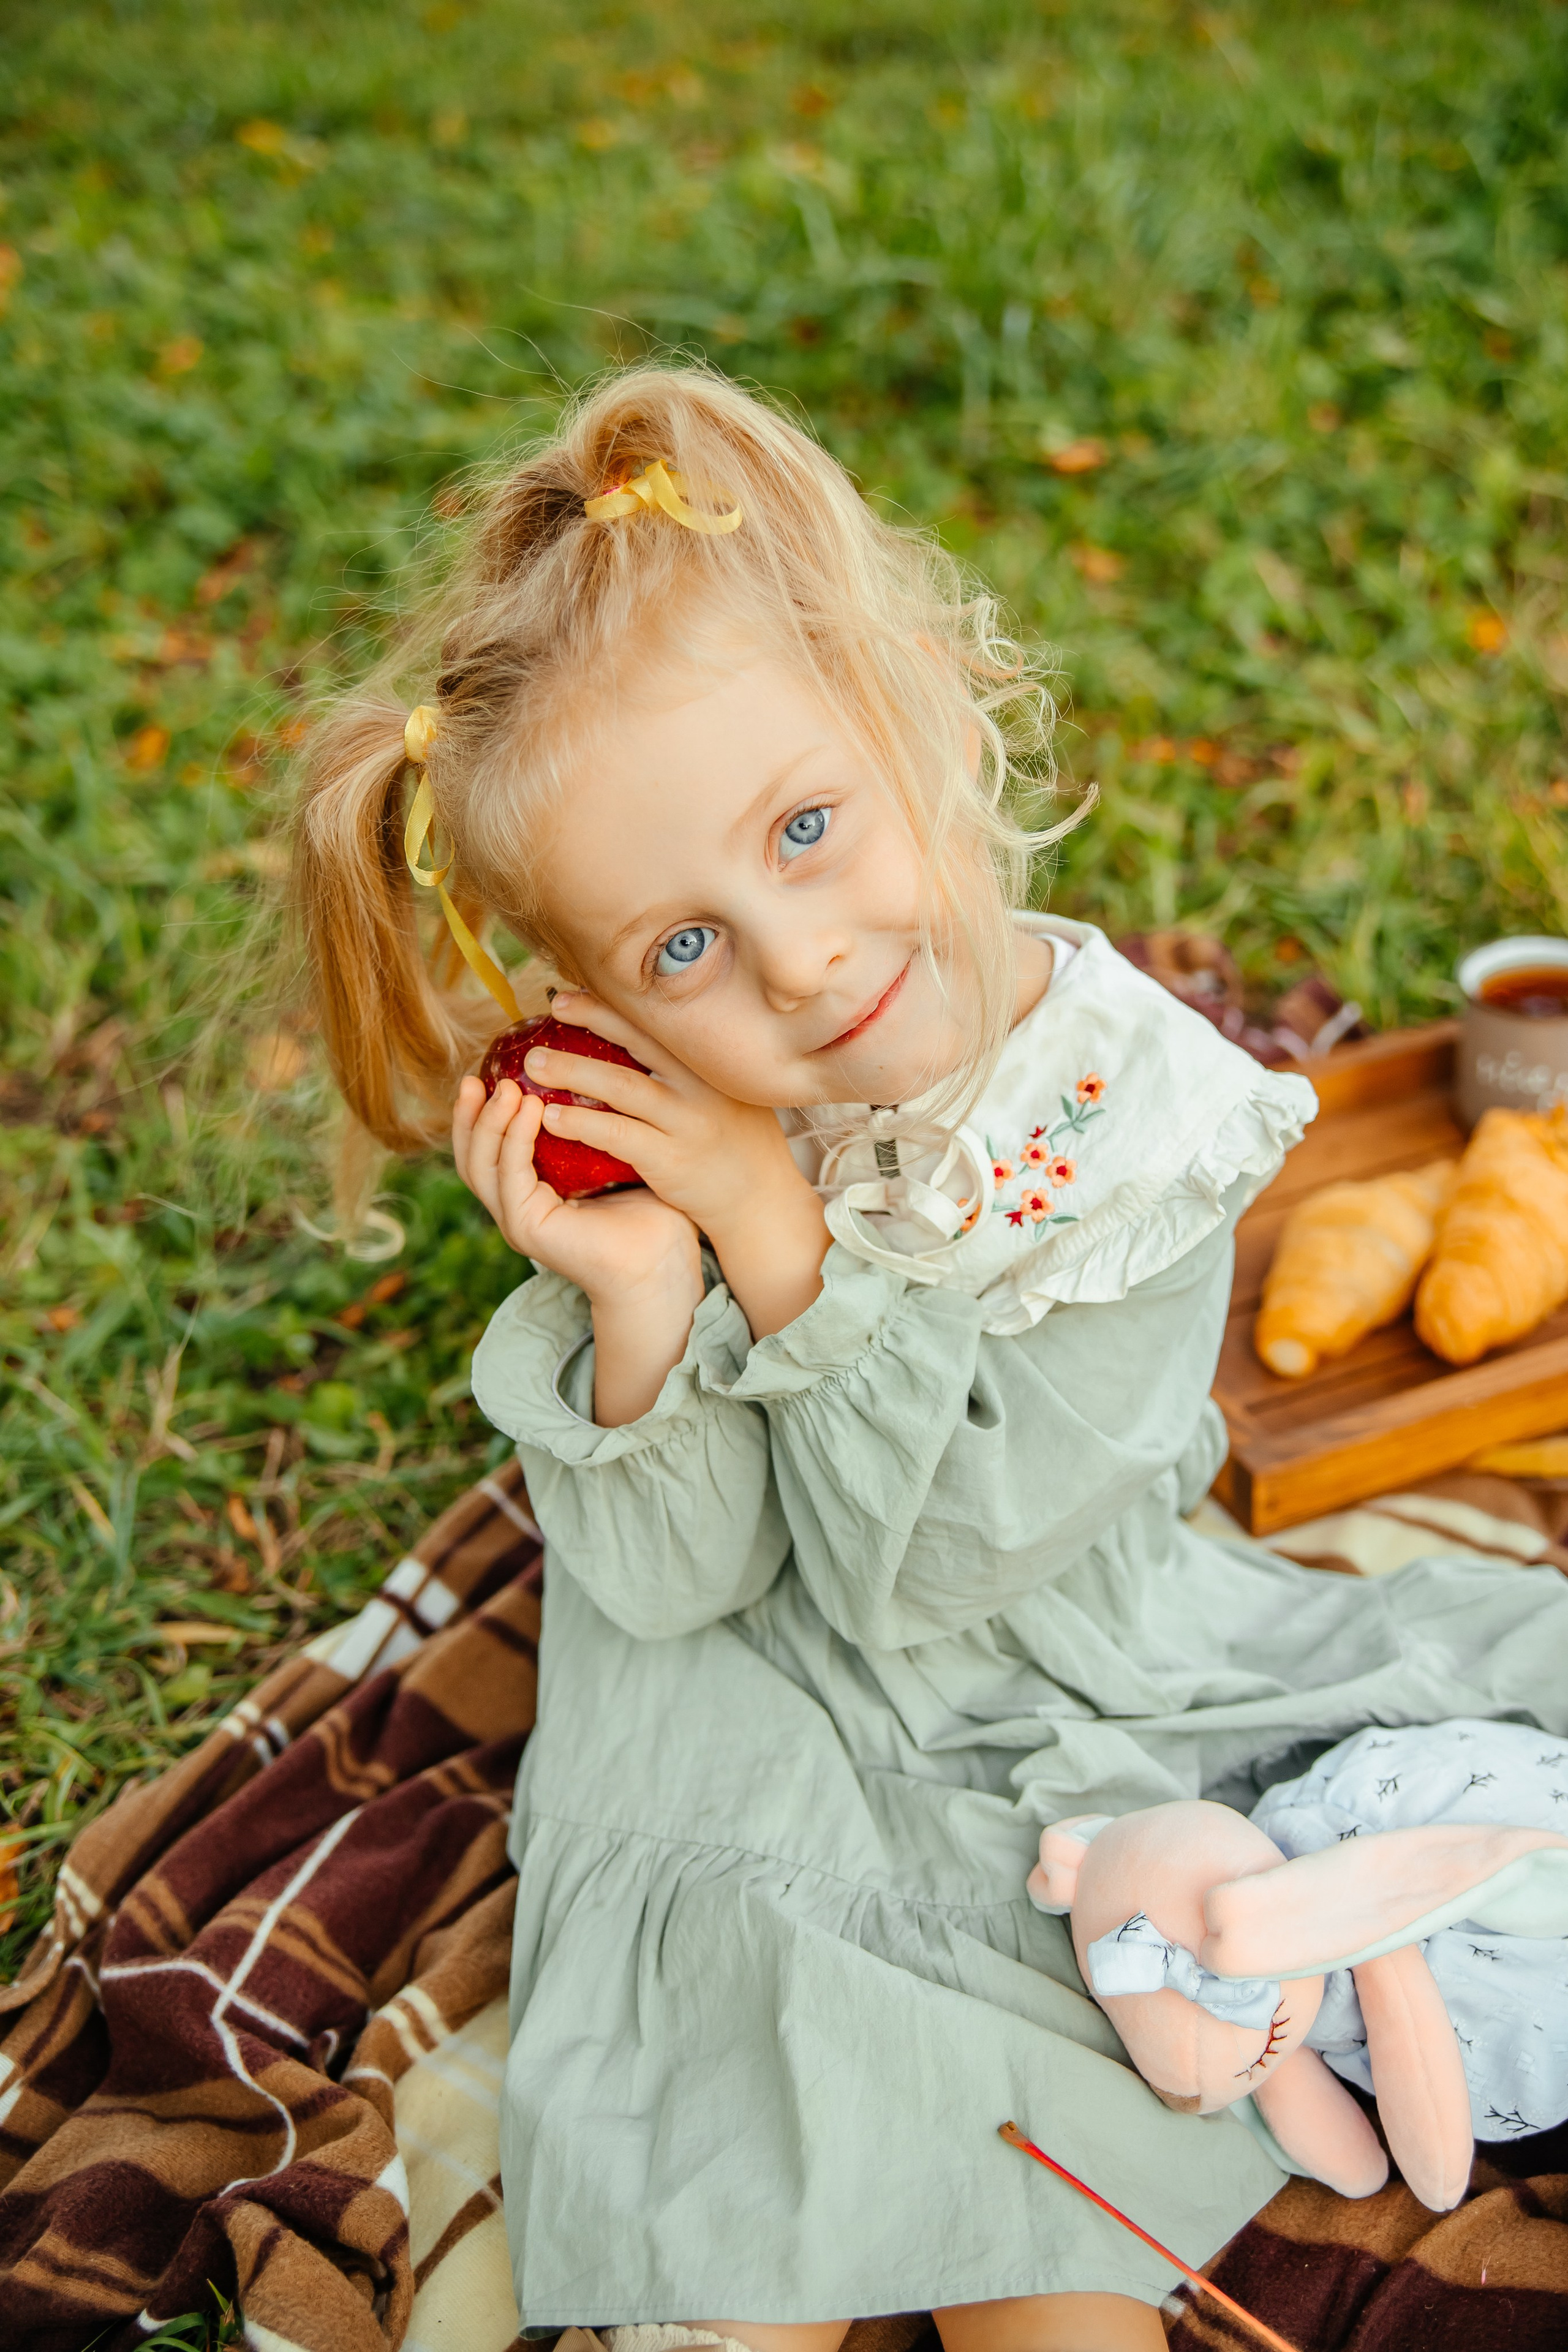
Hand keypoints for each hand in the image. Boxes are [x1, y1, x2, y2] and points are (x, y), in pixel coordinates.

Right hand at [453, 1071, 701, 1303]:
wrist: (663, 1264)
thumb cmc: (652, 1213)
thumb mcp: (615, 1159)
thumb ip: (593, 1127)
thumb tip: (595, 1073)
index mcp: (531, 1196)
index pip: (489, 1151)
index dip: (481, 1114)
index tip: (489, 1074)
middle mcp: (517, 1210)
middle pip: (472, 1158)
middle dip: (469, 1116)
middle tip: (475, 1077)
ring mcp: (518, 1222)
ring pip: (481, 1166)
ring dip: (489, 1123)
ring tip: (507, 1087)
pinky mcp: (528, 1229)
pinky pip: (512, 1176)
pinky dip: (516, 1140)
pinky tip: (531, 1109)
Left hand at [507, 992, 830, 1337]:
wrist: (762, 1202)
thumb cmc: (738, 1144)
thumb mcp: (727, 1093)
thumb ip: (692, 1069)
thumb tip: (643, 1037)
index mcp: (711, 1064)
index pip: (660, 1020)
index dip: (617, 1002)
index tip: (582, 990)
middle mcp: (701, 1085)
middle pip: (641, 1039)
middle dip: (595, 1016)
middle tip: (553, 1005)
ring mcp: (686, 1122)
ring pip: (622, 1086)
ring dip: (573, 1070)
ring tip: (534, 1063)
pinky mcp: (672, 1159)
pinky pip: (618, 1135)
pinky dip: (582, 1123)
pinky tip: (551, 1118)